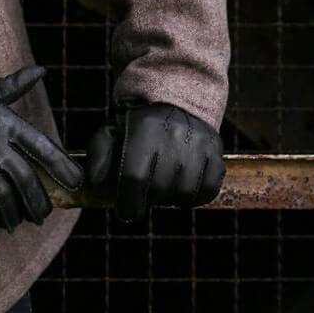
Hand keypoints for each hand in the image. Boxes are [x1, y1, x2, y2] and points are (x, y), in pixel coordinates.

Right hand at [0, 54, 83, 236]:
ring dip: (13, 216)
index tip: (77, 181)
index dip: (64, 167)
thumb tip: (40, 71)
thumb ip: (13, 85)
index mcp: (4, 120)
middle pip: (27, 181)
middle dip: (38, 203)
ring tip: (15, 223)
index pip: (44, 147)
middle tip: (41, 215)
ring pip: (5, 199)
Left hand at [85, 99, 225, 223]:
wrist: (174, 100)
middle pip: (160, 188)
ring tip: (162, 190)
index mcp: (143, 128)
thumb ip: (99, 156)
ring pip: (185, 193)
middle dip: (148, 200)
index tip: (126, 212)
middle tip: (144, 197)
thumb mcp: (111, 131)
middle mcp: (174, 134)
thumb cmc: (136, 124)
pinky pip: (209, 189)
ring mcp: (199, 142)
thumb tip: (97, 184)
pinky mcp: (216, 150)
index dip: (128, 202)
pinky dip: (195, 198)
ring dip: (171, 200)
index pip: (134, 177)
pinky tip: (181, 191)